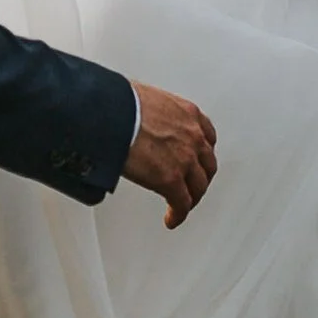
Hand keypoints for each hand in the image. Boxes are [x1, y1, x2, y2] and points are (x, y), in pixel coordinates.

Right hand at [122, 82, 217, 227]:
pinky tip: (172, 218)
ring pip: (198, 187)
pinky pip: (182, 204)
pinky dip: (178, 214)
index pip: (207, 136)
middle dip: (200, 177)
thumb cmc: (119, 103)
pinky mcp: (171, 179)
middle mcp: (193, 136)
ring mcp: (185, 159)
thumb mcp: (144, 98)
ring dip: (191, 197)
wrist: (111, 115)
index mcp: (187, 114)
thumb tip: (134, 115)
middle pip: (207, 165)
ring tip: (181, 206)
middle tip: (192, 186)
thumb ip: (149, 111)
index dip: (202, 152)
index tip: (198, 159)